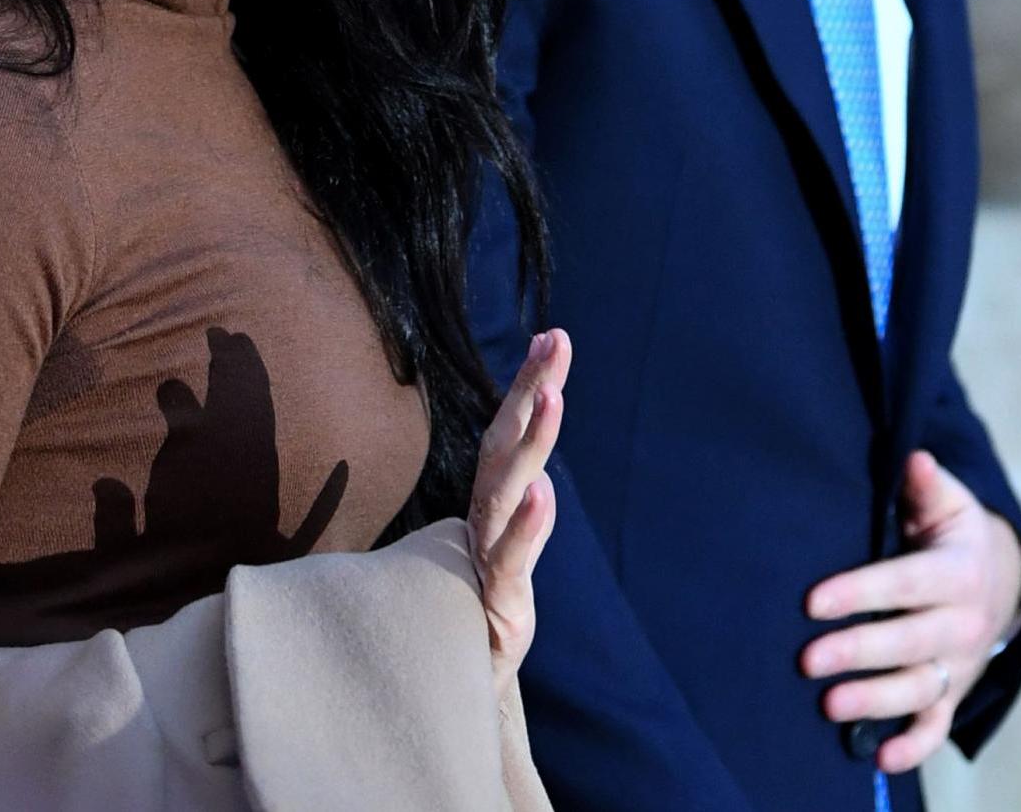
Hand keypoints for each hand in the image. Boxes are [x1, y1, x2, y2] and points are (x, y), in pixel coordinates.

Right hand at [468, 327, 569, 692]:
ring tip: (553, 395)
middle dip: (532, 390)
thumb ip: (524, 508)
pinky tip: (545, 494)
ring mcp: (488, 554)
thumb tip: (542, 469)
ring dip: (531, 440)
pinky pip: (511, 557)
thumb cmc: (486, 608)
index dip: (529, 385)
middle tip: (555, 342)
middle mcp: (485, 519)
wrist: (465, 684)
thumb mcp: (511, 547)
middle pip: (506, 444)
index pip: (509, 432)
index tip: (554, 336)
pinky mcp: (496, 597)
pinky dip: (528, 526)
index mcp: (491, 503)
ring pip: (507, 488)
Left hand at [799, 451, 1020, 774]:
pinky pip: (936, 726)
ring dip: (875, 702)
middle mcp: (962, 623)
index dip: (860, 592)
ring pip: (918, 689)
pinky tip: (880, 758)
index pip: (904, 584)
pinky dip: (913, 746)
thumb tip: (915, 458)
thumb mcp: (948, 503)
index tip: (813, 601)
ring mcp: (958, 664)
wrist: (1000, 580)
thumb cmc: (953, 535)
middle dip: (858, 653)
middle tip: (807, 660)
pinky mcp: (953, 692)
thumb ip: (927, 484)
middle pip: (908, 643)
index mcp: (958, 573)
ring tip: (830, 706)